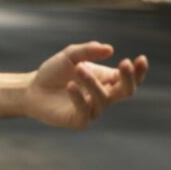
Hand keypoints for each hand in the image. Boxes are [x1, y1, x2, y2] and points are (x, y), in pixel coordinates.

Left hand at [25, 41, 147, 128]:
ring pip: (103, 98)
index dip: (138, 71)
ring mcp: (93, 110)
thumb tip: (109, 49)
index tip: (140, 59)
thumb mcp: (69, 56)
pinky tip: (70, 86)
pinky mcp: (79, 121)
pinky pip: (85, 110)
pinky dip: (79, 98)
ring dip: (92, 82)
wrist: (31, 89)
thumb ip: (87, 50)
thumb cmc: (53, 72)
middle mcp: (104, 96)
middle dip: (128, 78)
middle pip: (126, 91)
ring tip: (78, 68)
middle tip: (124, 64)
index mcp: (106, 80)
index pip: (129, 78)